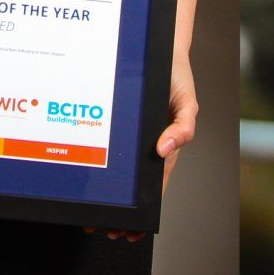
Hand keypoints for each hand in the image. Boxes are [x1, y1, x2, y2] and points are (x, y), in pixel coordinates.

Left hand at [89, 53, 196, 242]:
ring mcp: (129, 134)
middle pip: (132, 185)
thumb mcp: (187, 100)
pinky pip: (106, 147)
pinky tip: (86, 180)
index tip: (131, 228)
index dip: (143, 209)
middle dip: (121, 210)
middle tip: (104, 228)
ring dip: (107, 195)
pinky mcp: (114, 122)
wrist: (157, 46)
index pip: (153, 185)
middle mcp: (145, 142)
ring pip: (118, 171)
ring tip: (93, 217)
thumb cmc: (174, 75)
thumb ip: (183, 126)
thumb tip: (165, 149)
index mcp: (163, 143)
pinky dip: (97, 167)